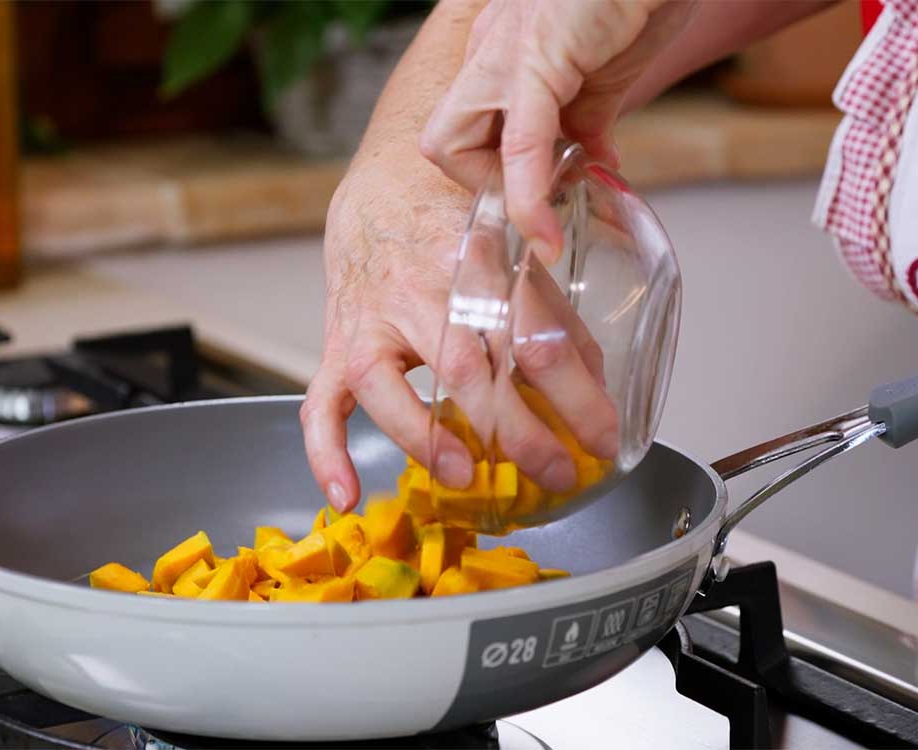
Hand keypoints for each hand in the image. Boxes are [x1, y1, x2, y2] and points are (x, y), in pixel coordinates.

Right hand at [303, 149, 616, 513]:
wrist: (384, 188)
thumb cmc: (455, 224)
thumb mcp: (516, 251)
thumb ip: (553, 314)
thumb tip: (594, 385)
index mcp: (478, 261)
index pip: (532, 336)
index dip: (575, 395)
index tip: (605, 441)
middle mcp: (419, 289)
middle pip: (463, 364)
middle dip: (515, 428)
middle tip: (557, 473)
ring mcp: (369, 321)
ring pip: (381, 382)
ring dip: (422, 434)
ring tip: (462, 476)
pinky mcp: (337, 345)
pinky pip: (321, 402)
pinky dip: (327, 452)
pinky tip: (345, 494)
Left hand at [421, 0, 693, 258]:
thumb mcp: (609, 71)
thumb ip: (588, 118)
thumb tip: (587, 161)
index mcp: (503, 54)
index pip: (468, 132)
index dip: (501, 174)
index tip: (551, 188)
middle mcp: (489, 52)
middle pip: (441, 143)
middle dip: (487, 187)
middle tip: (541, 197)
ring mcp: (504, 52)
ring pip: (452, 145)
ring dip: (499, 192)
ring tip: (547, 210)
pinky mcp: (535, 59)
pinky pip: (518, 147)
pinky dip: (528, 201)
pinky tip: (547, 233)